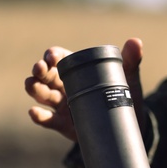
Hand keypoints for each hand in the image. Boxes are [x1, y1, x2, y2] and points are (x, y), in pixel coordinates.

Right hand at [24, 39, 145, 142]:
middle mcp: (66, 85)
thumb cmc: (124, 95)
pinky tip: (34, 112)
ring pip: (42, 95)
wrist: (128, 125)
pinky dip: (39, 116)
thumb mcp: (128, 78)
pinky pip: (48, 120)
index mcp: (78, 70)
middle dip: (40, 71)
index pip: (60, 58)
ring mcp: (62, 105)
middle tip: (39, 69)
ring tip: (31, 85)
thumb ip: (131, 60)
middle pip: (46, 75)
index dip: (52, 55)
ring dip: (34, 89)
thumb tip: (135, 42)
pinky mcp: (63, 124)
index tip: (52, 57)